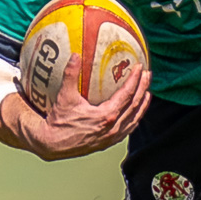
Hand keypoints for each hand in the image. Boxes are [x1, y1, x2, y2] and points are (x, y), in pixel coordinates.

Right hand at [12, 58, 151, 159]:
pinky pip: (126, 130)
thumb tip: (75, 55)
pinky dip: (133, 119)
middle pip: (135, 106)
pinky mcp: (107, 143)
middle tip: (148, 75)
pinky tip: (134, 114)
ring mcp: (111, 137)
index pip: (127, 94)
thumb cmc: (58, 120)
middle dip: (143, 88)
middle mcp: (113, 127)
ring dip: (142, 105)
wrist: (52, 144)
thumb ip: (70, 74)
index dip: (135, 80)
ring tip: (147, 93)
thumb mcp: (64, 96)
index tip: (140, 67)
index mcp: (106, 115)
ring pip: (134, 119)